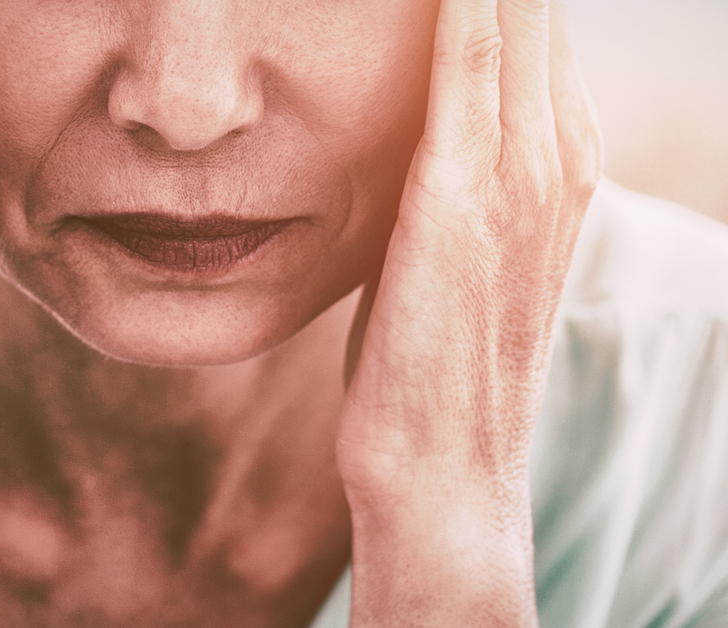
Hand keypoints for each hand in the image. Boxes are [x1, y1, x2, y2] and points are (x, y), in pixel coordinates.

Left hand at [336, 0, 600, 623]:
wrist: (440, 460)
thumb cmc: (430, 356)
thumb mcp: (450, 246)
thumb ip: (450, 172)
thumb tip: (418, 125)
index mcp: (552, 160)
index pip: (526, 23)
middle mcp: (555, 150)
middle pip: (528, 2)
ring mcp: (522, 171)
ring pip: (508, 13)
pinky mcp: (465, 195)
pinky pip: (466, 59)